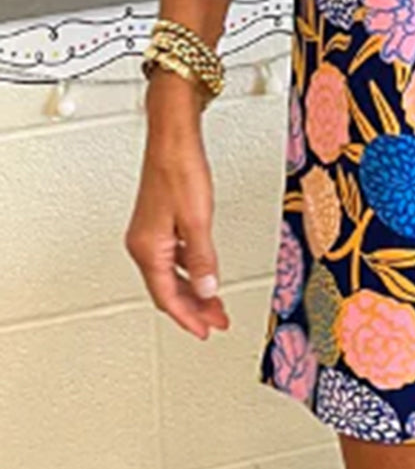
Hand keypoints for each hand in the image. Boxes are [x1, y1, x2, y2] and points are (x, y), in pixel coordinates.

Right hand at [124, 68, 229, 339]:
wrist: (173, 137)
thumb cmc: (180, 169)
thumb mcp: (198, 219)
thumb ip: (203, 258)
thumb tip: (208, 289)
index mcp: (148, 248)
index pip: (168, 297)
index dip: (189, 318)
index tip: (206, 331)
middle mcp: (143, 244)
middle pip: (167, 289)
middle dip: (193, 308)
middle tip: (216, 321)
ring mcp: (148, 233)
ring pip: (170, 275)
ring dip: (193, 290)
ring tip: (214, 304)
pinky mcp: (157, 222)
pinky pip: (171, 258)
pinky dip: (188, 271)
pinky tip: (202, 272)